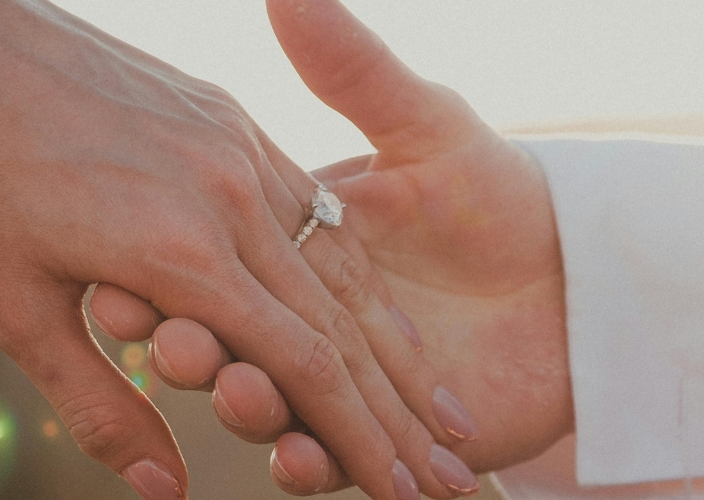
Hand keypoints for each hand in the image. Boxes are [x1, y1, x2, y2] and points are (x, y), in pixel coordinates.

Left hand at [0, 0, 475, 498]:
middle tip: (453, 480)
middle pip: (346, 325)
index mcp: (181, 251)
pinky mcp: (234, 120)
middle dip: (406, 414)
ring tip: (446, 413)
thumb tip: (167, 492)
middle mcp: (232, 196)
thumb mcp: (14, 307)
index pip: (302, 368)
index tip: (404, 496)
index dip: (360, 441)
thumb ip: (100, 402)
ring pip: (345, 266)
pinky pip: (317, 212)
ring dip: (400, 349)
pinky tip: (383, 317)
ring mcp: (241, 150)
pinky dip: (359, 278)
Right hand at [100, 0, 573, 494]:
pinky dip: (311, 464)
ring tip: (239, 395)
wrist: (579, 280)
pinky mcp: (377, 444)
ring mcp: (335, 388)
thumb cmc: (498, 195)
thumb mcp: (424, 125)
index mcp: (291, 247)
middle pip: (229, 339)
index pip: (211, 262)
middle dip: (194, 347)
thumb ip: (354, 71)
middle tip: (170, 344)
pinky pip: (330, 460)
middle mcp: (298, 319)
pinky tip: (300, 462)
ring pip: (272, 402)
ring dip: (246, 407)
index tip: (124, 282)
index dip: (164, 276)